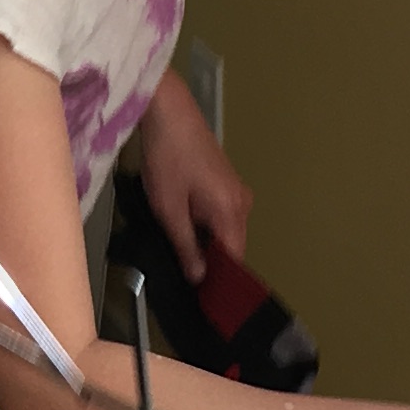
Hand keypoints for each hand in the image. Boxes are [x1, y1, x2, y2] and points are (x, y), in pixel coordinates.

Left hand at [136, 65, 253, 282]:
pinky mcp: (225, 182)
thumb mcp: (169, 209)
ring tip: (180, 254)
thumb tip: (199, 276)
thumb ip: (185, 246)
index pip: (234, 260)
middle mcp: (242, 203)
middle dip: (210, 262)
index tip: (202, 298)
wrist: (168, 111)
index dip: (219, 280)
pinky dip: (204, 226)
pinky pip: (219, 215)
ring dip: (205, 243)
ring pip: (224, 231)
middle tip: (185, 279)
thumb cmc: (167, 157)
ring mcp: (236, 191)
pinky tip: (183, 228)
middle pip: (231, 246)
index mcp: (232, 212)